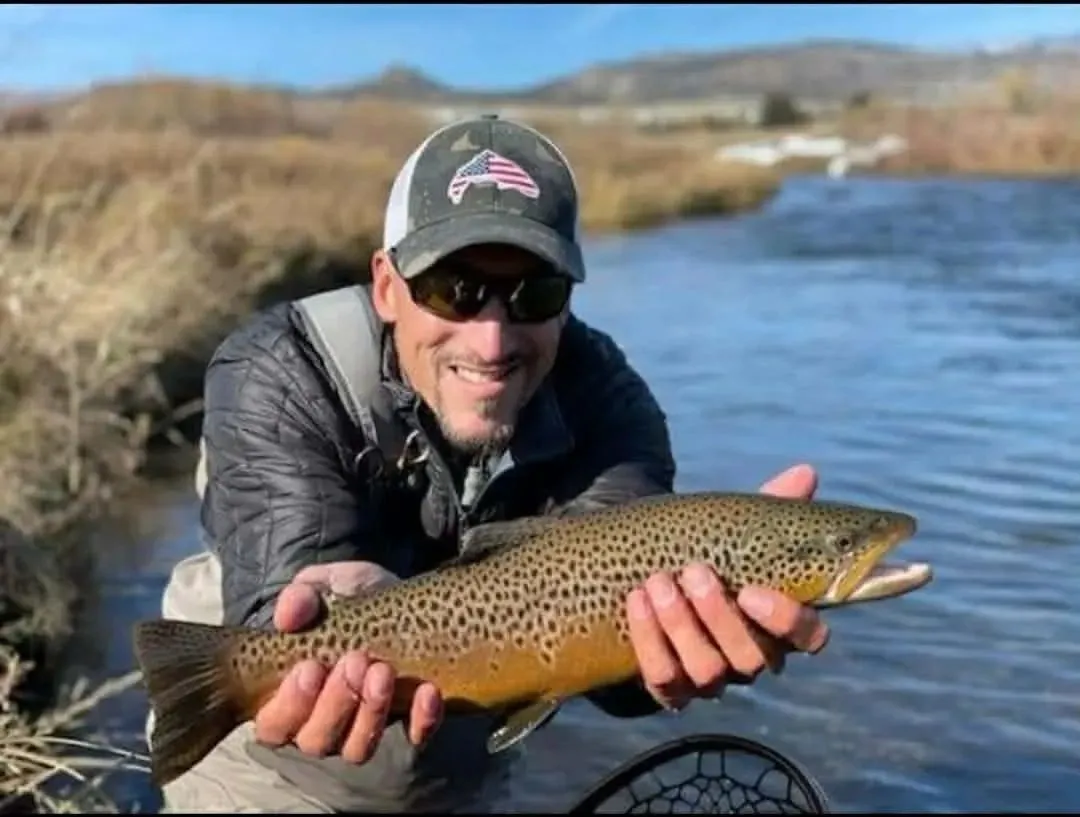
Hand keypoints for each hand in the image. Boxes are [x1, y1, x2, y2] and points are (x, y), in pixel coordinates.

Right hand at [252, 561, 443, 762]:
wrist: (398, 600)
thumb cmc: (349, 598)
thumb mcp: (326, 586)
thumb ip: (302, 596)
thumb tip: (287, 616)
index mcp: (289, 697)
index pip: (274, 725)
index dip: (290, 704)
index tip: (311, 666)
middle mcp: (321, 723)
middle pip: (316, 740)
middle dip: (335, 704)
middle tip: (355, 661)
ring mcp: (364, 728)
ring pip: (358, 748)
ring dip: (371, 711)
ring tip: (384, 671)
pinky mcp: (408, 722)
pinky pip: (415, 735)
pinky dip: (422, 719)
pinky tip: (427, 690)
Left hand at [626, 463, 830, 710]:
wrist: (643, 577)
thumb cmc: (704, 555)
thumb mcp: (734, 531)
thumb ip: (771, 507)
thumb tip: (806, 472)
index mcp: (776, 623)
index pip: (808, 638)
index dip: (787, 621)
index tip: (753, 591)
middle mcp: (748, 658)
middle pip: (752, 658)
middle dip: (720, 616)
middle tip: (694, 572)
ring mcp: (708, 678)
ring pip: (707, 672)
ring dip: (680, 625)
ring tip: (658, 581)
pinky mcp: (667, 688)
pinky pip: (661, 678)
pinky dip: (648, 639)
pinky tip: (636, 600)